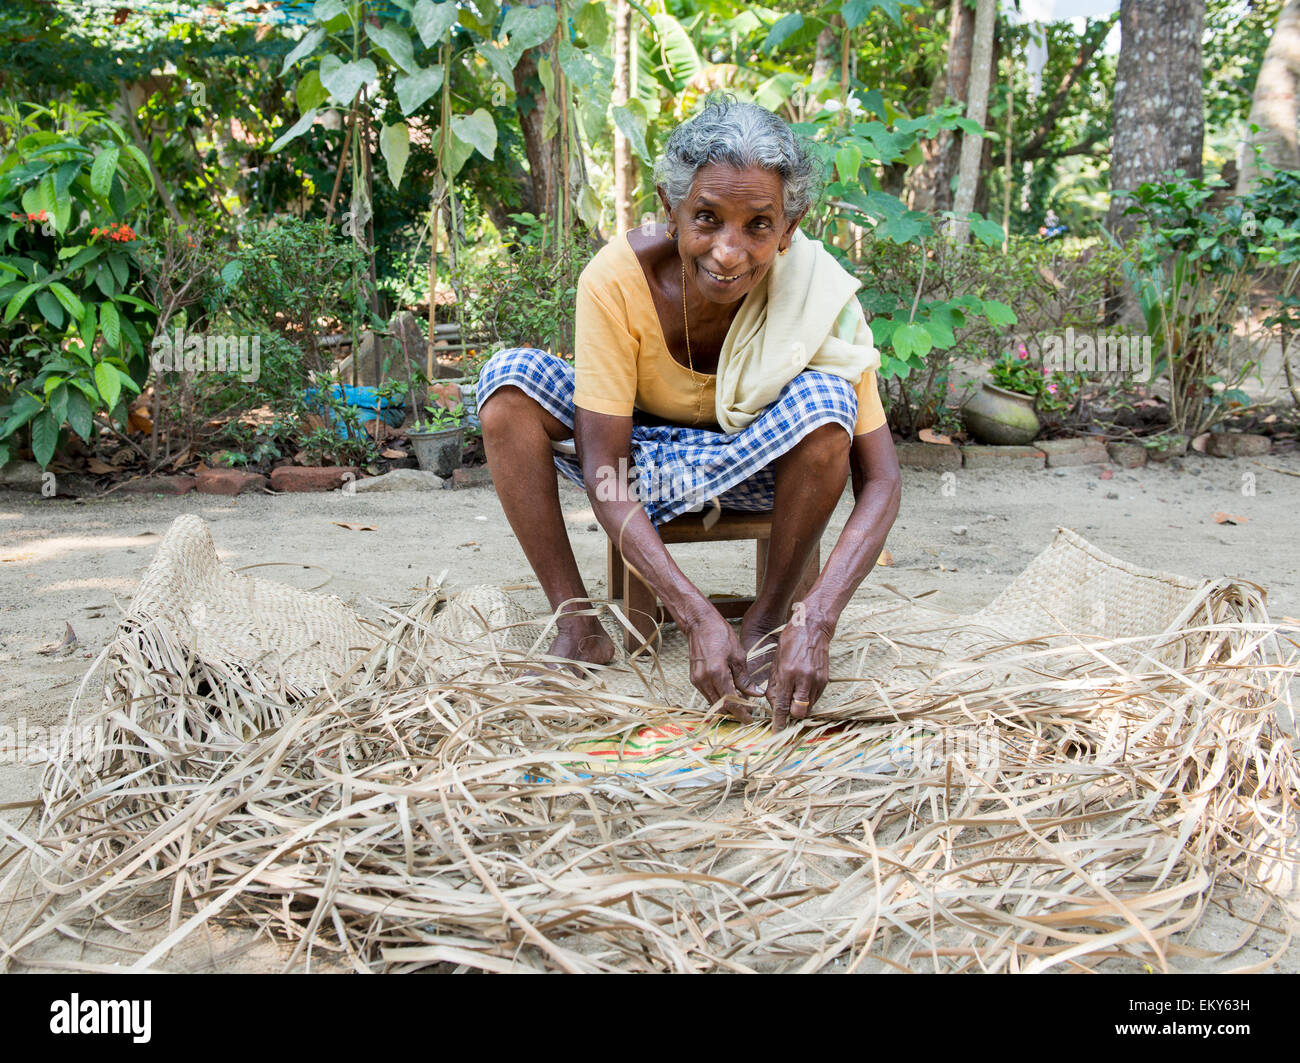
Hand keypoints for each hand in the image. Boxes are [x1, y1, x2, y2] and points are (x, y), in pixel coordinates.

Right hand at [683, 609, 762, 721]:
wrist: (699, 624)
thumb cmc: (720, 634)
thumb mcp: (738, 656)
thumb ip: (745, 679)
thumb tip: (756, 694)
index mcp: (717, 673)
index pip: (730, 701)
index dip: (741, 713)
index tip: (750, 719)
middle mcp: (704, 679)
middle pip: (720, 706)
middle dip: (734, 712)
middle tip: (748, 712)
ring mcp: (697, 680)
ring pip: (712, 702)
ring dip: (726, 706)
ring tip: (740, 703)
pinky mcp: (694, 678)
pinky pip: (707, 694)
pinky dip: (718, 698)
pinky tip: (728, 693)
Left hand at [766, 615, 834, 729]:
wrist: (812, 629)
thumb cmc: (790, 642)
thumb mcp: (776, 662)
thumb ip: (775, 685)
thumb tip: (773, 704)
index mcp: (788, 673)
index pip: (783, 705)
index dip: (779, 721)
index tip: (776, 733)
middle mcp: (804, 679)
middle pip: (799, 712)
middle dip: (791, 715)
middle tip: (786, 709)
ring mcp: (817, 680)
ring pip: (808, 707)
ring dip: (800, 706)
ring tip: (793, 694)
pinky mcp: (825, 680)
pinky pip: (815, 698)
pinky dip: (807, 698)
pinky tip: (802, 687)